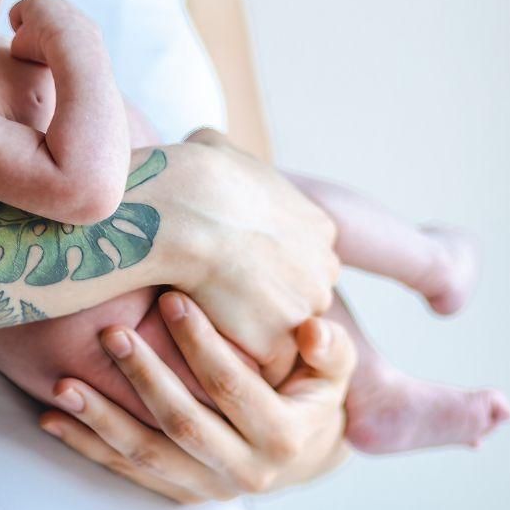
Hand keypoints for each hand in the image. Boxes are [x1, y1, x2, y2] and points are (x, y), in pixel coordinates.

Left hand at [38, 291, 354, 502]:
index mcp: (283, 438)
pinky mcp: (178, 493)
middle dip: (144, 377)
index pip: (232, 387)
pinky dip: (87, 446)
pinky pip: (126, 471)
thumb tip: (313, 330)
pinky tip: (53, 418)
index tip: (171, 298)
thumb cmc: (315, 390)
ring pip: (146, 455)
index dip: (202, 343)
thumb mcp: (336, 367)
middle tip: (111, 333)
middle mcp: (244, 473)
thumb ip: (329, 347)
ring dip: (100, 420)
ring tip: (63, 383)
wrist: (304, 453)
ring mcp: (207, 489)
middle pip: (183, 424)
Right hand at [169, 128, 340, 386]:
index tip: (237, 268)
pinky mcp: (278, 344)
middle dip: (269, 302)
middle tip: (222, 303)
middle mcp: (324, 268)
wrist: (185, 211)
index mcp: (318, 225)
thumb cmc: (195, 175)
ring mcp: (304, 309)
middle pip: (301, 296)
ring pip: (282, 333)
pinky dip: (232, 360)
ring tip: (208, 330)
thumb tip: (204, 146)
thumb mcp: (217, 147)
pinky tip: (201, 348)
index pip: (303, 255)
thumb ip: (225, 155)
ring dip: (251, 336)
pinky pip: (259, 363)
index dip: (269, 264)